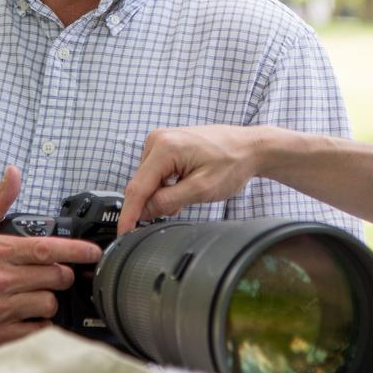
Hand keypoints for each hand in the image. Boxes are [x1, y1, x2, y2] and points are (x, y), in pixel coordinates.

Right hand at [0, 166, 102, 352]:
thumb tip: (14, 172)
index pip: (48, 249)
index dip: (77, 251)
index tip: (94, 253)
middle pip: (55, 277)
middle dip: (63, 275)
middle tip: (57, 274)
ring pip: (47, 304)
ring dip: (49, 300)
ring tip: (39, 294)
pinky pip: (33, 330)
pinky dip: (37, 323)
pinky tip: (30, 315)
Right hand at [118, 125, 265, 234]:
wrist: (250, 147)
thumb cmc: (232, 163)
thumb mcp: (201, 189)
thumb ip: (168, 201)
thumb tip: (143, 212)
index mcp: (165, 147)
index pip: (137, 187)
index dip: (129, 214)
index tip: (122, 234)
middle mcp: (158, 139)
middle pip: (142, 184)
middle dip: (154, 202)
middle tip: (180, 207)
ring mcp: (161, 139)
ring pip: (149, 180)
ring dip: (163, 194)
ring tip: (189, 193)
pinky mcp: (167, 144)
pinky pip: (156, 172)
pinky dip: (167, 185)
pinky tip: (185, 185)